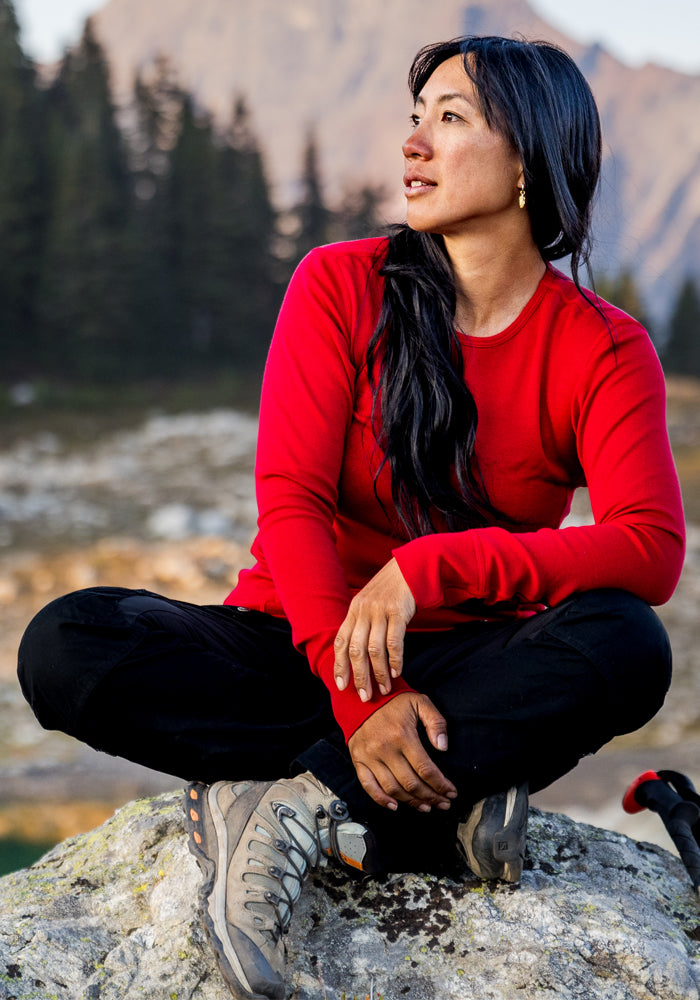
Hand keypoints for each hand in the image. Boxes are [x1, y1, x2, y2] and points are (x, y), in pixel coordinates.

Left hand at [334, 558, 415, 700]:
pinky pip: (394, 641)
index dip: (340, 665)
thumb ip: (361, 624)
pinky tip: (396, 672)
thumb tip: (355, 654)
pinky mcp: (398, 612)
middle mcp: (363, 611)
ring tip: (383, 689)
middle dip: (359, 676)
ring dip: (379, 672)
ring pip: (374, 648)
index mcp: (353, 611)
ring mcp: (380, 611)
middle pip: (356, 649)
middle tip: (364, 695)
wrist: (409, 569)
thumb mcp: (369, 604)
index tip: (341, 685)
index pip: (341, 642)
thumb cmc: (389, 592)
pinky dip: (395, 659)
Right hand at [347, 692, 457, 811]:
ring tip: (426, 806)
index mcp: (402, 735)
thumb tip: (443, 747)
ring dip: (412, 802)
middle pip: (411, 783)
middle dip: (431, 797)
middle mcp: (385, 748)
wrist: (363, 696)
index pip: (426, 769)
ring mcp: (370, 756)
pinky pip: (369, 786)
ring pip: (393, 789)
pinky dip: (382, 800)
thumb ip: (435, 722)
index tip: (451, 792)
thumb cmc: (393, 701)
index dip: (441, 785)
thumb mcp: (420, 702)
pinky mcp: (358, 760)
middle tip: (443, 803)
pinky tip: (396, 806)